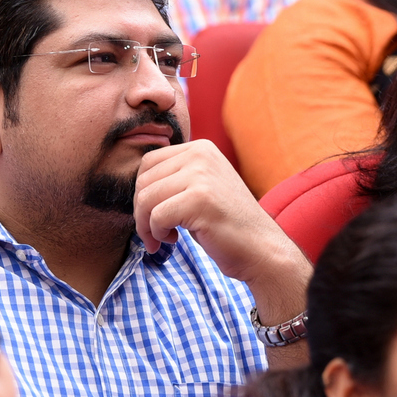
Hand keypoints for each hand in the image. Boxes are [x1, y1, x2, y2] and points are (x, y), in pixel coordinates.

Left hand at [133, 140, 308, 301]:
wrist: (261, 248)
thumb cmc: (226, 224)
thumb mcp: (202, 188)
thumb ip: (176, 177)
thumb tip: (135, 182)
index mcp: (201, 148)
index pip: (148, 162)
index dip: (144, 192)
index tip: (156, 215)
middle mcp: (201, 155)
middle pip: (143, 181)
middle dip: (142, 212)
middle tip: (157, 231)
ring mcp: (202, 176)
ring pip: (145, 199)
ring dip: (146, 225)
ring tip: (163, 237)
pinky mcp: (200, 199)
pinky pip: (156, 217)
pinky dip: (157, 234)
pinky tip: (173, 240)